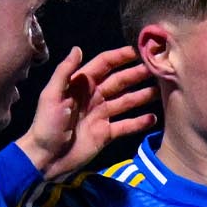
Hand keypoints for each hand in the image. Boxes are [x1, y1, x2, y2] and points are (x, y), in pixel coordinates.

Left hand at [11, 46, 154, 179]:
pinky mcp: (106, 134)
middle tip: (157, 70)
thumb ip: (64, 72)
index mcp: (81, 85)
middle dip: (137, 74)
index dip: (120, 57)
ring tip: (161, 92)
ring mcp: (102, 115)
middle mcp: (94, 97)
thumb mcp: (51, 95)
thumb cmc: (46, 124)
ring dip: (142, 96)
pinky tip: (153, 118)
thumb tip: (78, 48)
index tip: (138, 51)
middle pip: (120, 81)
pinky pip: (126, 125)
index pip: (104, 65)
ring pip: (126, 102)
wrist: (45, 157)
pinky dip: (139, 122)